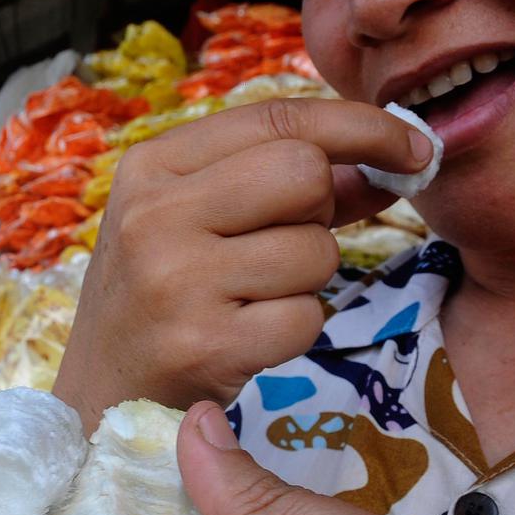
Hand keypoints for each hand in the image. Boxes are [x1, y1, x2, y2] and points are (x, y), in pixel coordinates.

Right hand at [53, 99, 432, 424]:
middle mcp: (156, 214)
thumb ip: (280, 185)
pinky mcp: (204, 345)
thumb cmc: (159, 297)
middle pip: (305, 173)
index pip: (279, 119)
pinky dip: (294, 331)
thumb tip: (388, 160)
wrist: (100, 395)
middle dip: (321, 211)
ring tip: (251, 299)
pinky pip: (306, 318)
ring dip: (306, 281)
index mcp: (153, 166)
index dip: (361, 127)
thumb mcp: (194, 221)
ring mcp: (177, 280)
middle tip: (287, 243)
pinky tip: (247, 339)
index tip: (413, 148)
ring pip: (315, 251)